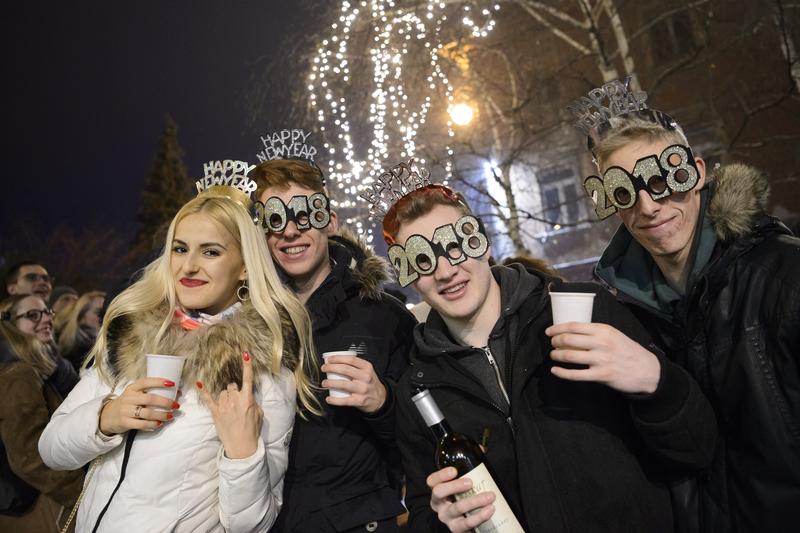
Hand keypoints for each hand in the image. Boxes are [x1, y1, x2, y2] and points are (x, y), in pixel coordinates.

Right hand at [99, 377, 178, 434]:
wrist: (108, 416)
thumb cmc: (128, 403)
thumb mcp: (135, 394)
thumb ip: (151, 393)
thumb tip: (177, 392)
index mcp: (132, 388)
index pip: (146, 382)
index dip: (159, 381)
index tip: (172, 383)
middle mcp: (129, 398)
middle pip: (150, 399)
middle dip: (165, 402)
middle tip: (176, 405)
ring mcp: (126, 410)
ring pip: (147, 413)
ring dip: (162, 415)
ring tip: (170, 416)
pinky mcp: (125, 422)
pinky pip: (142, 424)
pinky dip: (152, 424)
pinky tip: (159, 424)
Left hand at [198, 351, 262, 458]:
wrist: (241, 446)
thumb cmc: (252, 430)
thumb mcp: (258, 414)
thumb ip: (253, 402)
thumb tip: (248, 397)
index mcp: (247, 399)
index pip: (248, 379)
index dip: (247, 365)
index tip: (245, 353)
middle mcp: (235, 400)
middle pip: (232, 386)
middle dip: (234, 391)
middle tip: (236, 403)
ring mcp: (224, 406)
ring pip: (223, 392)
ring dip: (225, 397)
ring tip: (228, 409)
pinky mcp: (215, 412)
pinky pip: (208, 398)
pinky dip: (204, 390)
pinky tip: (199, 382)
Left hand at [321, 355, 386, 412]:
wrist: (380, 398)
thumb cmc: (369, 382)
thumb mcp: (367, 371)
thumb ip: (355, 365)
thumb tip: (336, 361)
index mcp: (367, 368)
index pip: (351, 360)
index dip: (338, 358)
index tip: (329, 359)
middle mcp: (366, 378)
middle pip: (345, 370)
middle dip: (331, 368)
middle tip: (323, 368)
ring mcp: (363, 390)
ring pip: (343, 384)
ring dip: (330, 383)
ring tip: (324, 383)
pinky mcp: (359, 401)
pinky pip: (344, 400)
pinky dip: (334, 400)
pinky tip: (328, 398)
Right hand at [427, 466, 495, 531]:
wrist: (465, 522)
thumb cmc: (463, 497)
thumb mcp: (463, 482)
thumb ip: (470, 464)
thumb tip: (481, 448)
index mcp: (438, 490)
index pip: (432, 481)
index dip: (440, 475)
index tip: (453, 470)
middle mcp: (438, 504)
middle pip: (439, 493)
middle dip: (454, 486)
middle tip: (471, 482)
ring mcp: (446, 517)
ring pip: (456, 508)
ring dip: (474, 501)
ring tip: (490, 496)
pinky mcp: (456, 529)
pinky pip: (466, 524)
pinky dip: (479, 517)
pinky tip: (490, 510)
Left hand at [545, 322, 660, 393]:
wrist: (647, 370)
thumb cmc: (628, 351)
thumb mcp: (614, 335)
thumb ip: (596, 333)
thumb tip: (572, 332)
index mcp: (604, 330)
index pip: (574, 326)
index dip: (557, 328)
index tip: (549, 331)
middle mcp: (601, 343)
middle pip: (568, 339)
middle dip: (555, 342)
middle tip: (553, 344)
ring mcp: (601, 359)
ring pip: (569, 356)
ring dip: (556, 355)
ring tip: (553, 355)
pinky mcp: (601, 375)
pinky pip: (575, 374)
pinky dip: (562, 373)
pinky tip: (555, 371)